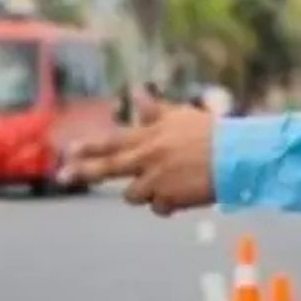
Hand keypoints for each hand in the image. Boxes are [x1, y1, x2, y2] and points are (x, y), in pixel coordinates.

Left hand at [63, 90, 216, 214]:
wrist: (238, 157)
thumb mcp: (181, 118)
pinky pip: (158, 207)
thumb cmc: (213, 135)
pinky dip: (167, 204)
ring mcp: (157, 179)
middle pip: (108, 167)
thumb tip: (137, 93)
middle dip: (84, 172)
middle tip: (63, 177)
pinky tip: (183, 195)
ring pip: (133, 194)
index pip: (113, 141)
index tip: (68, 150)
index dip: (90, 146)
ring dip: (144, 192)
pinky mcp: (170, 198)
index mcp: (151, 136)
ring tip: (169, 182)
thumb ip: (155, 111)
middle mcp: (149, 156)